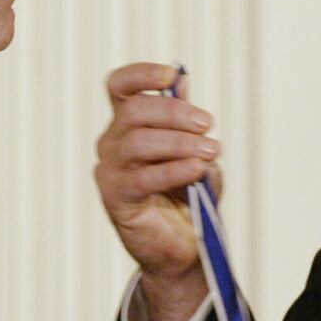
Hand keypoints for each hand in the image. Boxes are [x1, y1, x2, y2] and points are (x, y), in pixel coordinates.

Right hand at [95, 62, 221, 320]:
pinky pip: (143, 178)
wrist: (182, 246)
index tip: (172, 74)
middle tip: (208, 124)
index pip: (120, 86)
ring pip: (138, 141)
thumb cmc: (187, 193)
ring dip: (180, 142)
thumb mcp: (193, 151)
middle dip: (175, 112)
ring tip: (211, 151)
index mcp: (127, 123)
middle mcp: (112, 142)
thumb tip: (185, 86)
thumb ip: (188, 124)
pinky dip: (174, 169)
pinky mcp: (115, 198)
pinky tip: (197, 169)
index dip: (142, 73)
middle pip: (134, 111)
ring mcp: (110, 170)